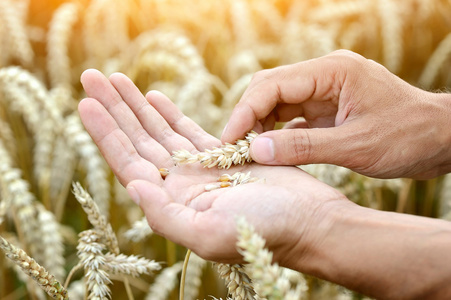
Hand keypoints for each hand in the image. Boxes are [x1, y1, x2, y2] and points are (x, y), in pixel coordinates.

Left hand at [78, 69, 346, 264]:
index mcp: (173, 204)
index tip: (86, 103)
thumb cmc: (268, 232)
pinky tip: (155, 97)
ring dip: (138, 106)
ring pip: (160, 132)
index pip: (128, 163)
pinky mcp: (223, 156)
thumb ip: (166, 216)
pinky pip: (189, 130)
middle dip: (115, 110)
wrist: (310, 221)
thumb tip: (133, 187)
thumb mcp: (211, 234)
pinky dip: (171, 113)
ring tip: (117, 80)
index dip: (105, 133)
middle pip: (138, 141)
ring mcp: (200, 170)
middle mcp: (181, 186)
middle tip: (92, 78)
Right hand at [221, 50, 450, 178]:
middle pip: (269, 89)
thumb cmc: (408, 137)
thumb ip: (303, 148)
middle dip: (248, 117)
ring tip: (248, 153)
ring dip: (259, 127)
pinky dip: (276, 133)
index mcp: (332, 72)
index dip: (245, 112)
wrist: (440, 139)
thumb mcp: (355, 146)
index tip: (229, 140)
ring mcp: (324, 92)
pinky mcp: (325, 109)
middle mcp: (324, 76)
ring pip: (276, 103)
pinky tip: (268, 151)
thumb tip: (256, 150)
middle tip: (234, 149)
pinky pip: (290, 117)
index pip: (273, 84)